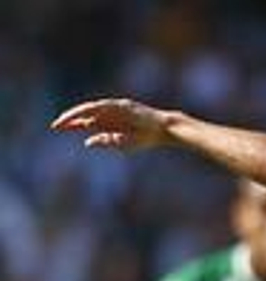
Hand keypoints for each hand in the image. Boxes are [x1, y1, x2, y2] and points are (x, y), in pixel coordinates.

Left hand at [51, 98, 173, 151]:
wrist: (163, 130)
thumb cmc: (145, 138)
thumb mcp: (122, 144)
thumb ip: (105, 142)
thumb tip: (86, 142)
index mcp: (107, 124)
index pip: (84, 122)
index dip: (70, 124)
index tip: (56, 128)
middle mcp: (108, 114)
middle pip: (84, 115)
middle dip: (70, 119)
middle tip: (55, 125)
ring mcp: (115, 108)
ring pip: (91, 109)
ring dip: (78, 114)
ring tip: (65, 120)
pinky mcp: (122, 105)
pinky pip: (105, 106)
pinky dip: (94, 110)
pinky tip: (84, 115)